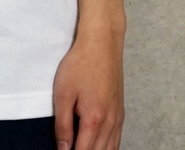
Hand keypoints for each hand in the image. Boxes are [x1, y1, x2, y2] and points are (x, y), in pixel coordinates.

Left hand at [53, 28, 124, 149]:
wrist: (102, 44)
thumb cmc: (80, 65)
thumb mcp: (63, 93)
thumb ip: (63, 124)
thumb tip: (63, 149)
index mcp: (94, 120)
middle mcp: (110, 123)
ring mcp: (118, 119)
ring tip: (83, 147)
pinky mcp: (121, 112)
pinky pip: (117, 140)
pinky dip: (108, 148)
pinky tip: (99, 147)